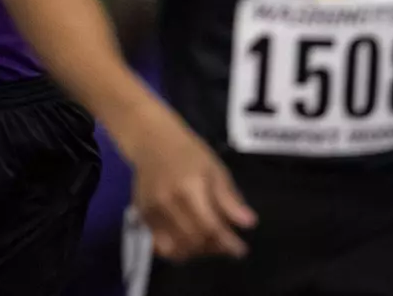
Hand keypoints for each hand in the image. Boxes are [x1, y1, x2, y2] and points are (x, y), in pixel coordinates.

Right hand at [123, 110, 255, 261]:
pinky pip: (160, 245)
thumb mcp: (215, 169)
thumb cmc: (188, 152)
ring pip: (177, 247)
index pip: (211, 226)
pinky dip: (177, 250)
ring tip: (209, 244)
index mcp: (190, 187)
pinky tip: (189, 242)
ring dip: (197, 252)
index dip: (228, 243)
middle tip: (226, 245)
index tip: (241, 249)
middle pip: (194, 240)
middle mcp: (168, 202)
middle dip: (215, 248)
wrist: (151, 141)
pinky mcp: (143, 216)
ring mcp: (152, 210)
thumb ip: (229, 198)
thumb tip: (249, 224)